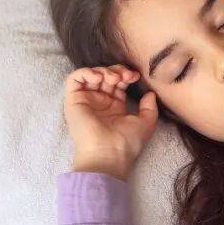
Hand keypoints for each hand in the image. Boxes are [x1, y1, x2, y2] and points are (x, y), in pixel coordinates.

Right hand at [63, 65, 158, 181]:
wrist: (109, 154)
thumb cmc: (127, 143)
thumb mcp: (145, 123)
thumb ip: (149, 108)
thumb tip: (150, 94)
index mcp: (114, 107)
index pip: (118, 82)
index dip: (126, 75)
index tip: (135, 76)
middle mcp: (99, 102)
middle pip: (105, 75)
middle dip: (117, 70)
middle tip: (126, 76)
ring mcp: (86, 101)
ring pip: (91, 75)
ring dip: (103, 70)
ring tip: (114, 78)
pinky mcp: (73, 101)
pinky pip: (74, 79)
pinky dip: (86, 72)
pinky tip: (99, 77)